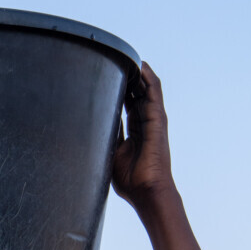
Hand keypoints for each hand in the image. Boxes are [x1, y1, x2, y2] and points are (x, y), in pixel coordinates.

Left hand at [111, 61, 173, 204]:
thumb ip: (107, 136)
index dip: (119, 90)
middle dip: (127, 78)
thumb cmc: (130, 180)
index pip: (127, 104)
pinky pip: (154, 93)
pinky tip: (141, 66)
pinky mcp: (158, 120)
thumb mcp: (111, 153)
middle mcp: (146, 123)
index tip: (107, 77)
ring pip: (146, 89)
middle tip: (113, 62)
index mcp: (136, 131)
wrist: (145, 192)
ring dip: (138, 74)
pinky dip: (149, 78)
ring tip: (128, 58)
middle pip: (136, 93)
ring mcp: (154, 120)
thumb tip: (92, 122)